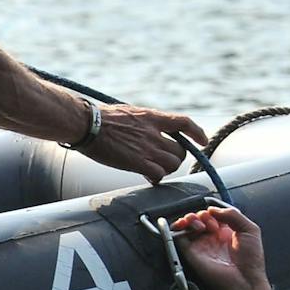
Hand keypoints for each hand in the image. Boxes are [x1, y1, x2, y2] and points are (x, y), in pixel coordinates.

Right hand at [81, 104, 209, 183]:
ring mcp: (147, 148)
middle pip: (180, 151)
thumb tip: (147, 130)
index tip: (202, 141)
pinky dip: (156, 177)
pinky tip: (149, 177)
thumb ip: (143, 122)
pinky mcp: (138, 162)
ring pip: (172, 164)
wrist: (87, 124)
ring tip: (155, 170)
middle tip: (165, 162)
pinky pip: (158, 174)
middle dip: (175, 158)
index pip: (184, 123)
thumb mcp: (129, 112)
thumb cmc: (100, 117)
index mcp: (152, 117)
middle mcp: (154, 133)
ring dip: (167, 169)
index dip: (197, 133)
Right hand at [171, 203, 270, 289]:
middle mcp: (211, 236)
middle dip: (203, 215)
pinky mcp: (189, 251)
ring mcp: (200, 243)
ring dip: (191, 218)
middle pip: (198, 217)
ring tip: (200, 226)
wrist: (244, 280)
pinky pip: (177, 235)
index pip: (212, 214)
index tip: (219, 217)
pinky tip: (190, 226)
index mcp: (225, 231)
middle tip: (213, 225)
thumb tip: (213, 209)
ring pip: (186, 224)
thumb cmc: (251, 259)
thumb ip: (234, 215)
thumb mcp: (250, 230)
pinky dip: (178, 227)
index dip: (213, 211)